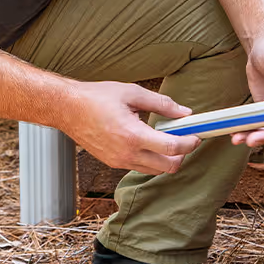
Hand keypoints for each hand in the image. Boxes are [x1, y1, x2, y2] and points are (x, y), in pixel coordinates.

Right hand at [59, 81, 200, 174]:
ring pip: (155, 171)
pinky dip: (151, 159)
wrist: (67, 109)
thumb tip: (184, 112)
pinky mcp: (112, 163)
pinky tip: (148, 141)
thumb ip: (162, 104)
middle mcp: (127, 154)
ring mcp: (119, 161)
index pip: (173, 148)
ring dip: (167, 159)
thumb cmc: (96, 98)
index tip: (196, 135)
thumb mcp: (132, 92)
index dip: (190, 143)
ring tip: (166, 138)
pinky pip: (140, 167)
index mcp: (133, 136)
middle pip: (168, 167)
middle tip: (185, 139)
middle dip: (182, 155)